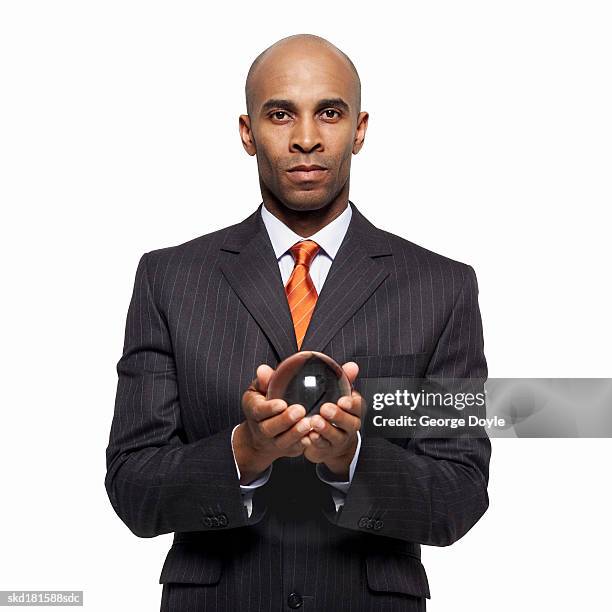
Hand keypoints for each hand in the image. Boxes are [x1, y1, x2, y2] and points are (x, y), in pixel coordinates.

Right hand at [233, 364, 311, 483]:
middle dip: (284, 421)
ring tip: (309, 423)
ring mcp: (274, 442)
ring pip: (283, 441)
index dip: (269, 408)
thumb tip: (263, 369)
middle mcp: (262, 429)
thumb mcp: (259, 391)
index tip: (282, 403)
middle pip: (270, 428)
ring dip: (296, 433)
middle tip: (300, 411)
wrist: (261, 436)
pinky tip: (314, 434)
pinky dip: (304, 443)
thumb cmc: (263, 404)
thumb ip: (264, 381)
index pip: (258, 411)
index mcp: (254, 412)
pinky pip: (296, 448)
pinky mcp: (288, 449)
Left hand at [300, 362, 362, 478]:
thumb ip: (344, 380)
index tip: (342, 400)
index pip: (358, 407)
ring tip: (314, 422)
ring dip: (325, 429)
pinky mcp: (327, 449)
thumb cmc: (335, 413)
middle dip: (338, 416)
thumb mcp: (339, 396)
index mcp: (354, 411)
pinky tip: (307, 435)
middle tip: (325, 409)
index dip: (352, 404)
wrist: (332, 442)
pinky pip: (322, 446)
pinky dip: (315, 441)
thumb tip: (352, 365)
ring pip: (335, 436)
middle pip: (349, 423)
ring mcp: (339, 439)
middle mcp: (350, 426)